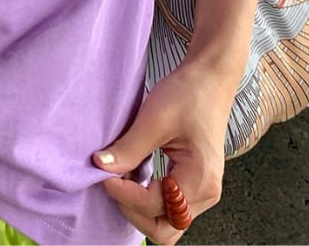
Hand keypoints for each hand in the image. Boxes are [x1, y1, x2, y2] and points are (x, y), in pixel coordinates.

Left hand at [92, 63, 229, 244]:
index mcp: (200, 180)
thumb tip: (100, 167)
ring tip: (120, 178)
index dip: (123, 193)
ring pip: (165, 222)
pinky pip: (168, 207)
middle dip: (132, 209)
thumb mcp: (154, 119)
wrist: (208, 79)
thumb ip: (129, 148)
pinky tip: (132, 176)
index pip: (153, 205)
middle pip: (163, 228)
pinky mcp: (194, 185)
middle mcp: (205, 194)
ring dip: (138, 207)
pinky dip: (146, 199)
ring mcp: (202, 192)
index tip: (102, 171)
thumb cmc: (187, 94)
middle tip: (111, 179)